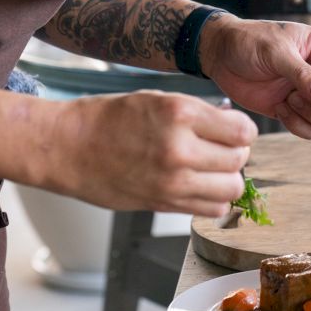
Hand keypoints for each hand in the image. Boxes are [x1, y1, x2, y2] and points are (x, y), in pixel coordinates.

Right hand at [36, 90, 256, 216]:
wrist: (67, 148)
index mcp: (180, 113)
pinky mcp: (164, 203)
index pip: (242, 131)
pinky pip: (212, 210)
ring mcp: (172, 181)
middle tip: (220, 150)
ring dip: (227, 180)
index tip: (233, 131)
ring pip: (231, 189)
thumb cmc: (108, 119)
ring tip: (211, 171)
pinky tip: (199, 188)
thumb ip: (198, 115)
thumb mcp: (157, 100)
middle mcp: (180, 148)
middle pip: (240, 161)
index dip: (243, 131)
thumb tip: (232, 127)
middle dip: (235, 154)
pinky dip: (213, 200)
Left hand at [200, 15, 310, 138]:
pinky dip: (296, 125)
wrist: (221, 56)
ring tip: (286, 101)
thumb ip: (302, 74)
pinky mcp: (291, 110)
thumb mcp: (275, 52)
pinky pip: (308, 129)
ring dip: (309, 116)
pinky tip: (278, 109)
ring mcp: (306, 94)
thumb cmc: (249, 43)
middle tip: (300, 99)